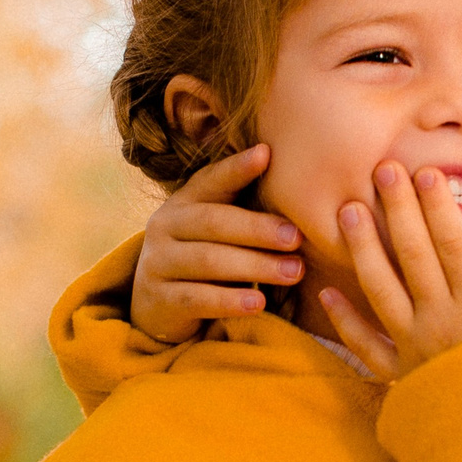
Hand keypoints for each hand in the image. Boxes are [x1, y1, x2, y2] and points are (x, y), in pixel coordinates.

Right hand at [132, 145, 305, 343]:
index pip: (211, 181)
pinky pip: (197, 298)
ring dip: (255, 266)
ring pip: (208, 261)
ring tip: (293, 272)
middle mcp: (165, 226)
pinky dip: (230, 301)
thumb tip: (303, 184)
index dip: (236, 168)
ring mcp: (157, 263)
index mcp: (183, 202)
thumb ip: (242, 208)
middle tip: (297, 238)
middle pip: (213, 222)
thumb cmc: (205, 258)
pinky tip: (260, 304)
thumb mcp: (217, 231)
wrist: (159, 307)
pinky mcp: (159, 299)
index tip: (267, 154)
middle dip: (258, 229)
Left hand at [318, 160, 461, 374]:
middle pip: (412, 255)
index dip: (438, 206)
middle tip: (382, 170)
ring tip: (349, 211)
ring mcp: (414, 349)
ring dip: (364, 248)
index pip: (453, 244)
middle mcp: (439, 322)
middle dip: (397, 209)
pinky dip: (345, 320)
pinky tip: (329, 292)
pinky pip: (365, 346)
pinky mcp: (400, 379)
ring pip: (380, 289)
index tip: (427, 172)